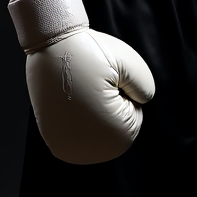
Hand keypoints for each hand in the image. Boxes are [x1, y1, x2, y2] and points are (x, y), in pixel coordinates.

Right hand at [8, 0, 155, 163]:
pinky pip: (79, 134)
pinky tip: (69, 99)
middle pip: (115, 130)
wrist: (50, 44)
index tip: (104, 79)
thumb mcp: (134, 65)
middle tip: (92, 83)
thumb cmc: (91, 52)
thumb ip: (146, 90)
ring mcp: (68, 150)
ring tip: (79, 90)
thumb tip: (138, 105)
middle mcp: (89, 153)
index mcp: (113, 137)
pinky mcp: (55, 143)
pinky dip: (78, 117)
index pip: (134, 118)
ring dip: (93, 113)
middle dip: (110, 106)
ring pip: (97, 132)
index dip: (123, 93)